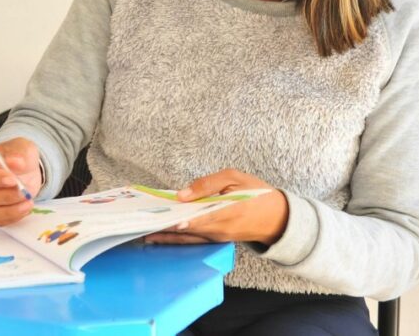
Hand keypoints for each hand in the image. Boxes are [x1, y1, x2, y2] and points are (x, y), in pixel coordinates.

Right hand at [0, 137, 42, 225]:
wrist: (26, 169)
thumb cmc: (20, 155)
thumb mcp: (24, 147)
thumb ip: (20, 153)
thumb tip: (16, 163)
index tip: (13, 180)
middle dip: (6, 197)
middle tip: (25, 193)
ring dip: (10, 211)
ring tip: (29, 202)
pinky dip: (13, 218)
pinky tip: (25, 208)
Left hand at [143, 169, 287, 246]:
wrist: (277, 217)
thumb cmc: (255, 193)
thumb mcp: (234, 178)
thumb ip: (208, 184)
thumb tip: (182, 194)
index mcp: (227, 212)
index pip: (198, 218)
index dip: (180, 220)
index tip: (163, 220)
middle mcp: (219, 230)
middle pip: (187, 231)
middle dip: (165, 228)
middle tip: (141, 225)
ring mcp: (217, 238)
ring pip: (187, 239)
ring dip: (166, 236)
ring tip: (144, 232)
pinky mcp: (216, 240)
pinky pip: (193, 240)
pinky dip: (176, 238)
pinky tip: (161, 235)